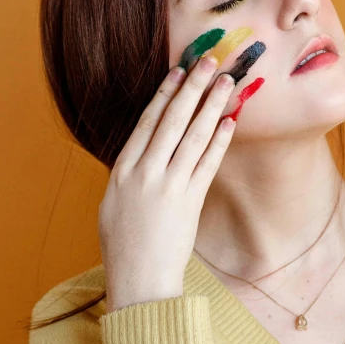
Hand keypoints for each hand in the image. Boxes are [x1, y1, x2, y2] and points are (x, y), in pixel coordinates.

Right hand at [98, 55, 235, 312]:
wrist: (139, 282)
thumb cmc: (123, 242)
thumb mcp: (113, 200)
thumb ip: (130, 169)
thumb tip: (147, 142)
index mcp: (123, 169)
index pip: (148, 121)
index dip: (165, 93)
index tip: (178, 70)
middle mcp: (145, 173)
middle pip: (172, 120)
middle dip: (192, 87)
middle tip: (208, 61)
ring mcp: (169, 186)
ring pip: (194, 136)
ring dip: (212, 106)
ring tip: (226, 83)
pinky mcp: (191, 202)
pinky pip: (208, 164)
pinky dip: (220, 140)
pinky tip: (230, 121)